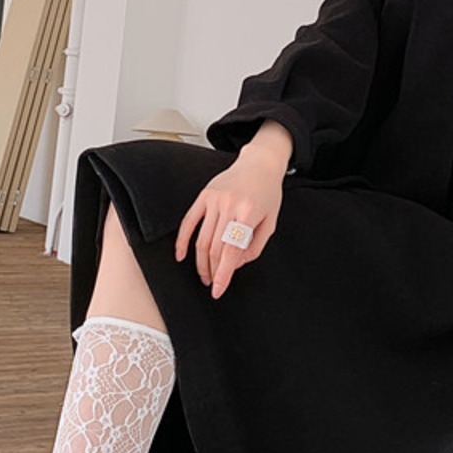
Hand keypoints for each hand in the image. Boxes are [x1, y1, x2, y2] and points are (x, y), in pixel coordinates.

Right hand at [174, 152, 284, 298]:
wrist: (259, 163)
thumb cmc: (268, 193)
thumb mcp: (271, 222)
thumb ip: (254, 246)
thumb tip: (235, 264)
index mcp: (249, 213)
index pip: (231, 251)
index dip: (223, 274)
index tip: (218, 290)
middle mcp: (230, 205)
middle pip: (215, 248)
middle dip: (212, 271)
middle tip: (212, 283)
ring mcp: (214, 199)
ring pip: (202, 239)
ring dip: (200, 262)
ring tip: (204, 274)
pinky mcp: (204, 195)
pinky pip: (188, 222)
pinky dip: (182, 241)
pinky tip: (181, 256)